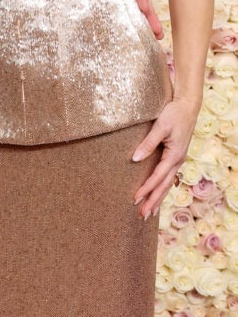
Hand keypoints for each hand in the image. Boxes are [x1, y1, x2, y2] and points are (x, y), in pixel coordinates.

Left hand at [131, 98, 197, 218]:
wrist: (188, 106)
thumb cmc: (174, 114)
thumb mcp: (160, 126)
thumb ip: (148, 143)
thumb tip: (135, 159)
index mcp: (174, 156)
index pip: (158, 177)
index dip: (146, 189)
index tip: (135, 199)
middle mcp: (177, 161)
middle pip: (164, 186)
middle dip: (153, 201)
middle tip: (142, 216)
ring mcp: (177, 160)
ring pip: (167, 184)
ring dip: (158, 198)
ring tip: (149, 212)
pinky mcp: (175, 156)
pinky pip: (168, 177)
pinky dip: (162, 188)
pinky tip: (158, 193)